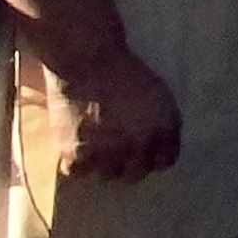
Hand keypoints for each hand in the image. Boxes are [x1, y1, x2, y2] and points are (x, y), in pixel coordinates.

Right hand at [43, 46, 184, 182]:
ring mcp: (110, 153)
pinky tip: (73, 146)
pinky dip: (74, 162)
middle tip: (111, 152)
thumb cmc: (123, 71)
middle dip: (126, 165)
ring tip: (91, 147)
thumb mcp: (158, 95)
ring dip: (98, 165)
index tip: (140, 153)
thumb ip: (163, 123)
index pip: (165, 162)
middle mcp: (141, 146)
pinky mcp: (79, 154)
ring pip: (106, 176)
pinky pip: (77, 172)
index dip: (152, 158)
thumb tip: (159, 147)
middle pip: (135, 174)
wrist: (88, 61)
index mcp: (164, 129)